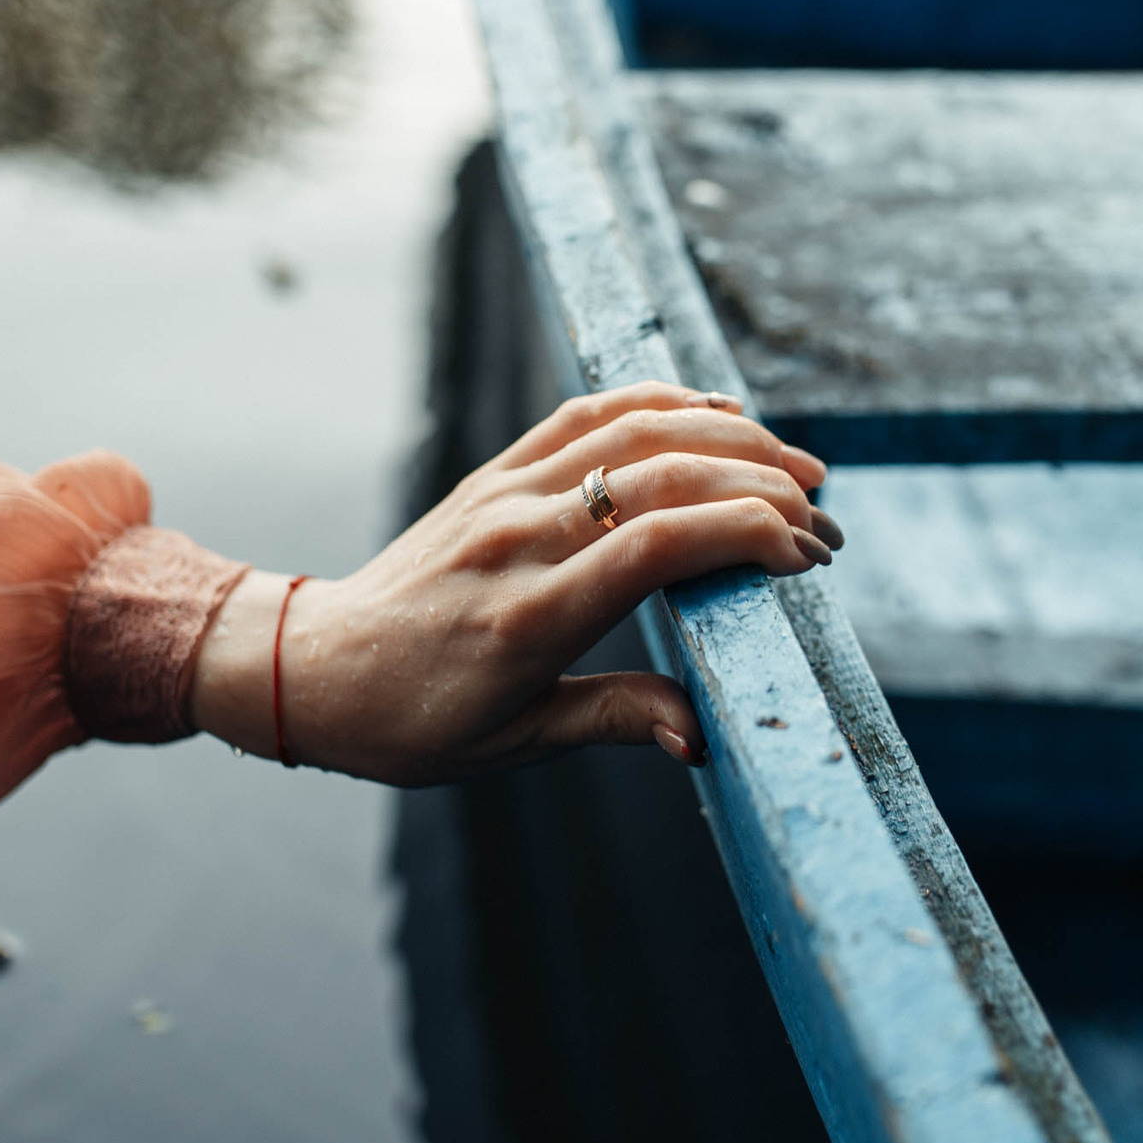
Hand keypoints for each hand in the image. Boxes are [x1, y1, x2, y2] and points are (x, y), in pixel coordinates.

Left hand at [190, 383, 842, 785]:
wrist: (316, 665)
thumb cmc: (415, 722)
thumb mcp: (513, 741)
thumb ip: (613, 720)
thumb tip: (700, 735)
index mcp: (527, 615)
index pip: (654, 545)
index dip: (743, 535)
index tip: (806, 556)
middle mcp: (517, 538)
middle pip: (660, 478)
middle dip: (761, 487)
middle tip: (826, 518)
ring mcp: (503, 494)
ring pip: (631, 431)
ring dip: (729, 436)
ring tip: (798, 465)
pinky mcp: (494, 472)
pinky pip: (586, 414)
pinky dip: (660, 402)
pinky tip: (717, 414)